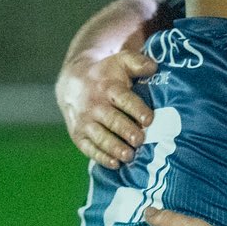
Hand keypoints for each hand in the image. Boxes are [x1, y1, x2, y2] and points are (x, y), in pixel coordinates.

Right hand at [56, 49, 156, 167]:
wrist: (73, 84)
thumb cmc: (106, 75)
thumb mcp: (121, 62)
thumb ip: (137, 62)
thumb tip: (154, 66)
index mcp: (108, 87)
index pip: (123, 99)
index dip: (136, 109)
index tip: (148, 119)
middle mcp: (94, 105)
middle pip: (111, 120)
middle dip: (125, 131)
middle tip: (139, 140)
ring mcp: (85, 121)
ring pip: (100, 136)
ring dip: (114, 147)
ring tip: (129, 155)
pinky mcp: (78, 135)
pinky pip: (89, 148)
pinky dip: (101, 157)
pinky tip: (114, 163)